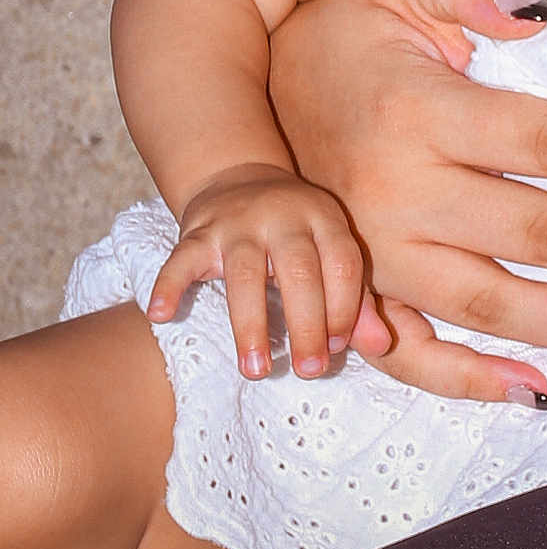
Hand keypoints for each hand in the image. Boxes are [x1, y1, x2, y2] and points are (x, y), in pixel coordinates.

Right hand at [146, 162, 388, 380]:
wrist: (238, 176)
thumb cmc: (296, 234)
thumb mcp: (330, 254)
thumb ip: (357, 300)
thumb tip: (382, 348)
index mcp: (324, 219)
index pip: (343, 264)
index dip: (346, 309)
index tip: (338, 350)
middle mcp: (284, 216)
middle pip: (299, 271)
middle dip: (308, 325)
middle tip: (310, 372)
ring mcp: (238, 222)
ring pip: (244, 273)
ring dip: (250, 324)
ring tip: (257, 370)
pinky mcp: (198, 230)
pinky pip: (181, 258)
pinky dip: (169, 285)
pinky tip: (161, 316)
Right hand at [267, 0, 546, 402]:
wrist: (241, 88)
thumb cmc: (348, 27)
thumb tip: (543, 2)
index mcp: (418, 113)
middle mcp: (396, 196)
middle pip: (539, 236)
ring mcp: (375, 259)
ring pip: (495, 306)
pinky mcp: (360, 296)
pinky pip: (416, 359)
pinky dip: (477, 384)